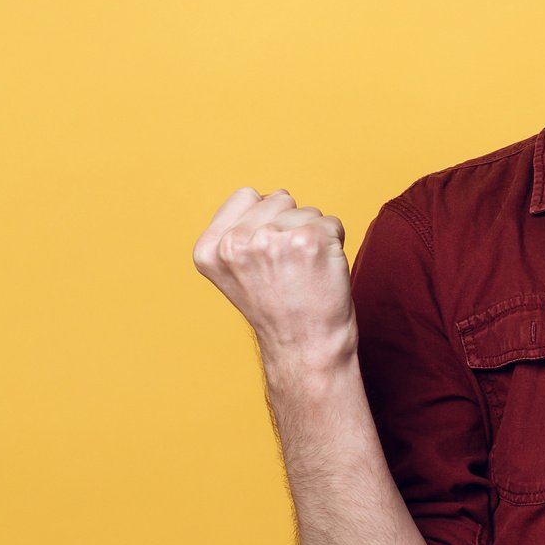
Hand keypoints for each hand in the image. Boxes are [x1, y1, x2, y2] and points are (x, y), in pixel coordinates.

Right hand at [193, 187, 357, 370]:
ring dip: (313, 237)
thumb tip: (268, 196)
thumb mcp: (236, 272)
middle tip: (289, 269)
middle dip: (290, 226)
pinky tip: (321, 273)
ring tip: (305, 273)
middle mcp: (235, 243)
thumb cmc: (278, 311)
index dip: (266, 220)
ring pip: (307, 211)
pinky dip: (335, 245)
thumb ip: (239, 233)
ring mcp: (271, 239)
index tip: (268, 257)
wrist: (305, 349)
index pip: (246, 195)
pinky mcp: (308, 240)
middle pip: (279, 199)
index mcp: (210, 249)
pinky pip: (331, 223)